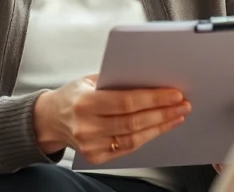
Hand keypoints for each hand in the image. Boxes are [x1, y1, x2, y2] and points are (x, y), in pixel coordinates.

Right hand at [33, 74, 190, 164]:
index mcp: (84, 102)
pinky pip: (128, 148)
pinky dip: (147, 137)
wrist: (50, 119)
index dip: (154, 98)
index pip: (126, 101)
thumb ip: (115, 79)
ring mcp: (90, 144)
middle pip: (134, 121)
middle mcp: (86, 126)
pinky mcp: (96, 156)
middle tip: (182, 104)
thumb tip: (151, 76)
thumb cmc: (74, 95)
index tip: (174, 93)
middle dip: (163, 112)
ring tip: (176, 116)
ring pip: (134, 137)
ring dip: (160, 126)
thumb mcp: (88, 80)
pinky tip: (159, 127)